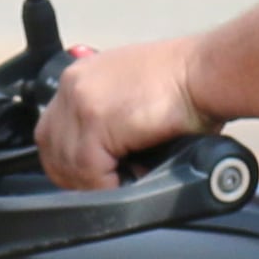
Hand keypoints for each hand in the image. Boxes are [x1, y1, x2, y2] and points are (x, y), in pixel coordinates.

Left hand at [36, 38, 213, 191]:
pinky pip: (88, 170)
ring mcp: (81, 99)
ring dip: (97, 182)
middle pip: (51, 148)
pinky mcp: (95, 118)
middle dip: (76, 175)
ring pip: (68, 163)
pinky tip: (133, 177)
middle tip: (108, 186)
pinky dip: (108, 184)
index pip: (54, 131)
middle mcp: (74, 84)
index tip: (92, 176)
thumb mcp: (135, 98)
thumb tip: (108, 162)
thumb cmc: (188, 86)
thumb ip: (111, 124)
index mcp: (82, 78)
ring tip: (127, 179)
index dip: (71, 161)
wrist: (207, 71)